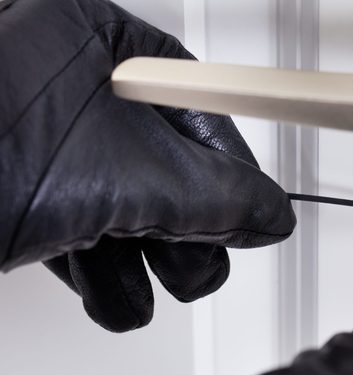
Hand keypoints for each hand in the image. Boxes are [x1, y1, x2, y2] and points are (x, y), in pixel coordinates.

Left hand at [0, 0, 294, 330]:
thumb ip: (218, 197)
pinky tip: (116, 299)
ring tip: (159, 288)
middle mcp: (65, 83)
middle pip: (165, 160)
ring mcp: (41, 139)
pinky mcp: (19, 187)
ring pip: (125, 201)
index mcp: (90, 40)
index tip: (254, 208)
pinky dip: (105, 270)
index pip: (195, 103)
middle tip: (205, 261)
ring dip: (150, 260)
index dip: (231, 165)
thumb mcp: (128, 178)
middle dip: (189, 228)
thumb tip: (271, 213)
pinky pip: (83, 224)